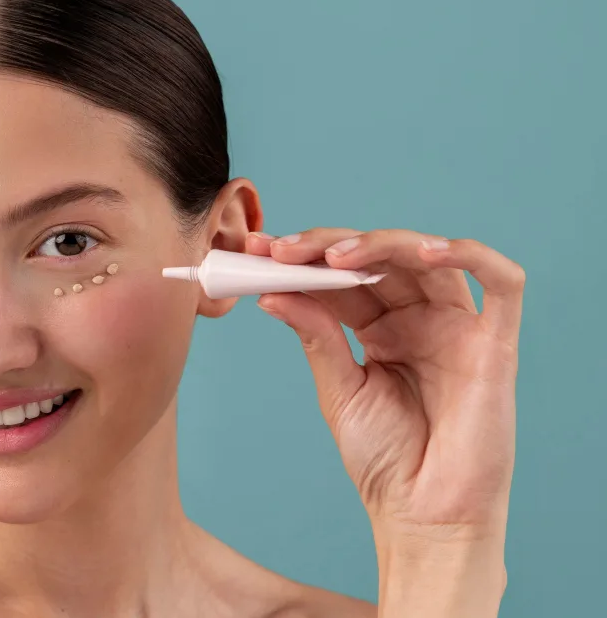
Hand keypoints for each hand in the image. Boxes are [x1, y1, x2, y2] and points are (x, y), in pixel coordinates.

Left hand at [245, 229, 523, 609]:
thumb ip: (317, 336)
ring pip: (430, 258)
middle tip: (284, 250)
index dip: (304, 259)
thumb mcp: (339, 391)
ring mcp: (458, 328)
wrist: (421, 517)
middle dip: (329, 246)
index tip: (259, 250)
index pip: (343, 278)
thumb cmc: (384, 460)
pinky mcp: (496, 344)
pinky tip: (428, 251)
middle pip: (380, 259)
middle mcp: (419, 320)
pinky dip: (470, 255)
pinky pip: (503, 284)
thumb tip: (273, 291)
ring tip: (334, 256)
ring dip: (382, 246)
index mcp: (381, 330)